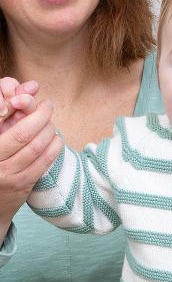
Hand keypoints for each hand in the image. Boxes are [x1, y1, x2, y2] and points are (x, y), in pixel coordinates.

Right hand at [0, 79, 61, 232]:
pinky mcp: (23, 185)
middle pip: (22, 133)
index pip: (1, 119)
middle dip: (40, 116)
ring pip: (35, 148)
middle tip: (48, 105)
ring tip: (52, 122)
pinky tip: (57, 140)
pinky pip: (43, 163)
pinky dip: (53, 149)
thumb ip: (2, 125)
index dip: (18, 106)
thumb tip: (18, 101)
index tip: (29, 97)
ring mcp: (9, 174)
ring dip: (49, 131)